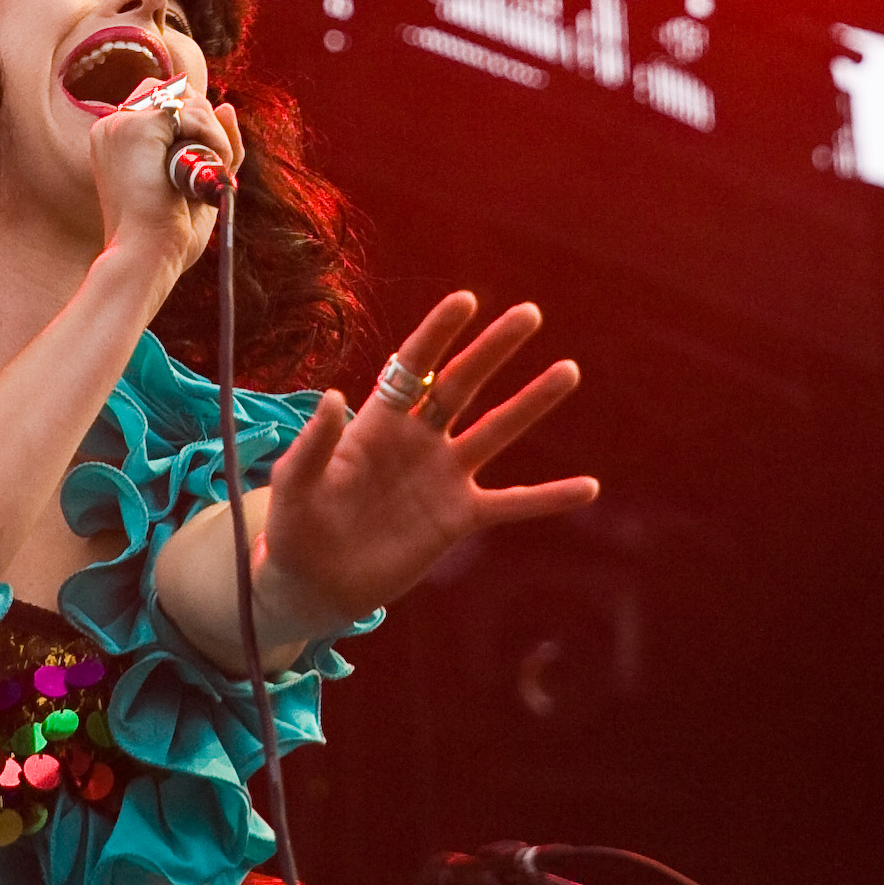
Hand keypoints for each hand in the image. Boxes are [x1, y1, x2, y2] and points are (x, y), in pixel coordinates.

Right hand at [89, 94, 243, 280]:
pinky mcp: (137, 126)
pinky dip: (212, 137)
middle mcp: (114, 126)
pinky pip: (193, 111)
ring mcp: (122, 123)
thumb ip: (214, 144)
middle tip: (209, 168)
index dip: (194, 123)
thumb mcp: (197, 183)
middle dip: (206, 125)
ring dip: (214, 137)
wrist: (147, 255)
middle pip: (178, 92)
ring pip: (190, 101)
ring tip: (207, 176)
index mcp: (118, 139)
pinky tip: (208, 166)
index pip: (164, 101)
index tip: (201, 162)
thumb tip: (226, 107)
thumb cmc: (167, 233)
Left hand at [258, 292, 595, 631]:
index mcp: (377, 422)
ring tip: (568, 370)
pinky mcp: (458, 519)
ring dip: (531, 402)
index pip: (412, 366)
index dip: (436, 334)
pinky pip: (512, 504)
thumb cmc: (295, 528)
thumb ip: (313, 444)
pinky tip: (588, 487)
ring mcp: (443, 478)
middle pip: (462, 385)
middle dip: (494, 349)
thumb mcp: (295, 485)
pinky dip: (549, 497)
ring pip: (495, 432)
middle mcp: (418, 440)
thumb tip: (332, 395)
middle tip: (530, 313)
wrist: (313, 584)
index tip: (466, 300)